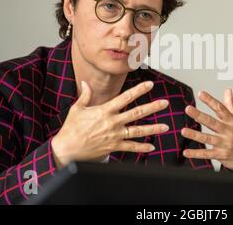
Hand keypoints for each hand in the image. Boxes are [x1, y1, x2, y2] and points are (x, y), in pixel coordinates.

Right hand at [51, 80, 168, 168]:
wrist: (67, 149)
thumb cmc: (71, 129)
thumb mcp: (77, 109)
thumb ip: (85, 95)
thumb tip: (85, 83)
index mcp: (104, 111)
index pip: (125, 97)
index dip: (139, 90)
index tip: (150, 84)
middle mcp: (112, 122)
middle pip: (137, 113)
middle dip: (153, 107)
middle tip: (165, 103)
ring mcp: (115, 135)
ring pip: (138, 131)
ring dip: (153, 128)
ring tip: (166, 126)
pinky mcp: (113, 147)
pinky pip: (130, 147)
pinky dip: (141, 147)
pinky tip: (151, 146)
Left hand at [181, 88, 232, 173]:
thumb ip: (231, 105)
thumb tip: (227, 90)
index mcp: (232, 121)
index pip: (220, 108)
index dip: (210, 100)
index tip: (200, 93)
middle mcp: (228, 132)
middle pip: (212, 122)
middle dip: (199, 115)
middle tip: (188, 109)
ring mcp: (224, 144)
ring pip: (207, 138)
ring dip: (194, 135)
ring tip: (183, 131)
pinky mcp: (221, 155)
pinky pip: (206, 154)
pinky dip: (196, 154)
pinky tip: (186, 152)